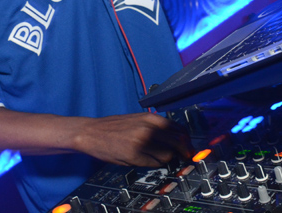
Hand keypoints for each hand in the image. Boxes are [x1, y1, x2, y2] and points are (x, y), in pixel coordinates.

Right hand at [74, 112, 193, 166]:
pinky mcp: (135, 155)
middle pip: (178, 142)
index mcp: (150, 118)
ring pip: (168, 155)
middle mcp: (148, 128)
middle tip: (185, 156)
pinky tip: (146, 159)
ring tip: (156, 156)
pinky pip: (154, 163)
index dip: (187, 140)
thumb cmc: (113, 127)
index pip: (178, 129)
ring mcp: (142, 142)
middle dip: (184, 151)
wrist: (91, 132)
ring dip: (166, 158)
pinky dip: (154, 163)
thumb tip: (175, 136)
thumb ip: (155, 126)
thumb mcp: (137, 119)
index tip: (189, 146)